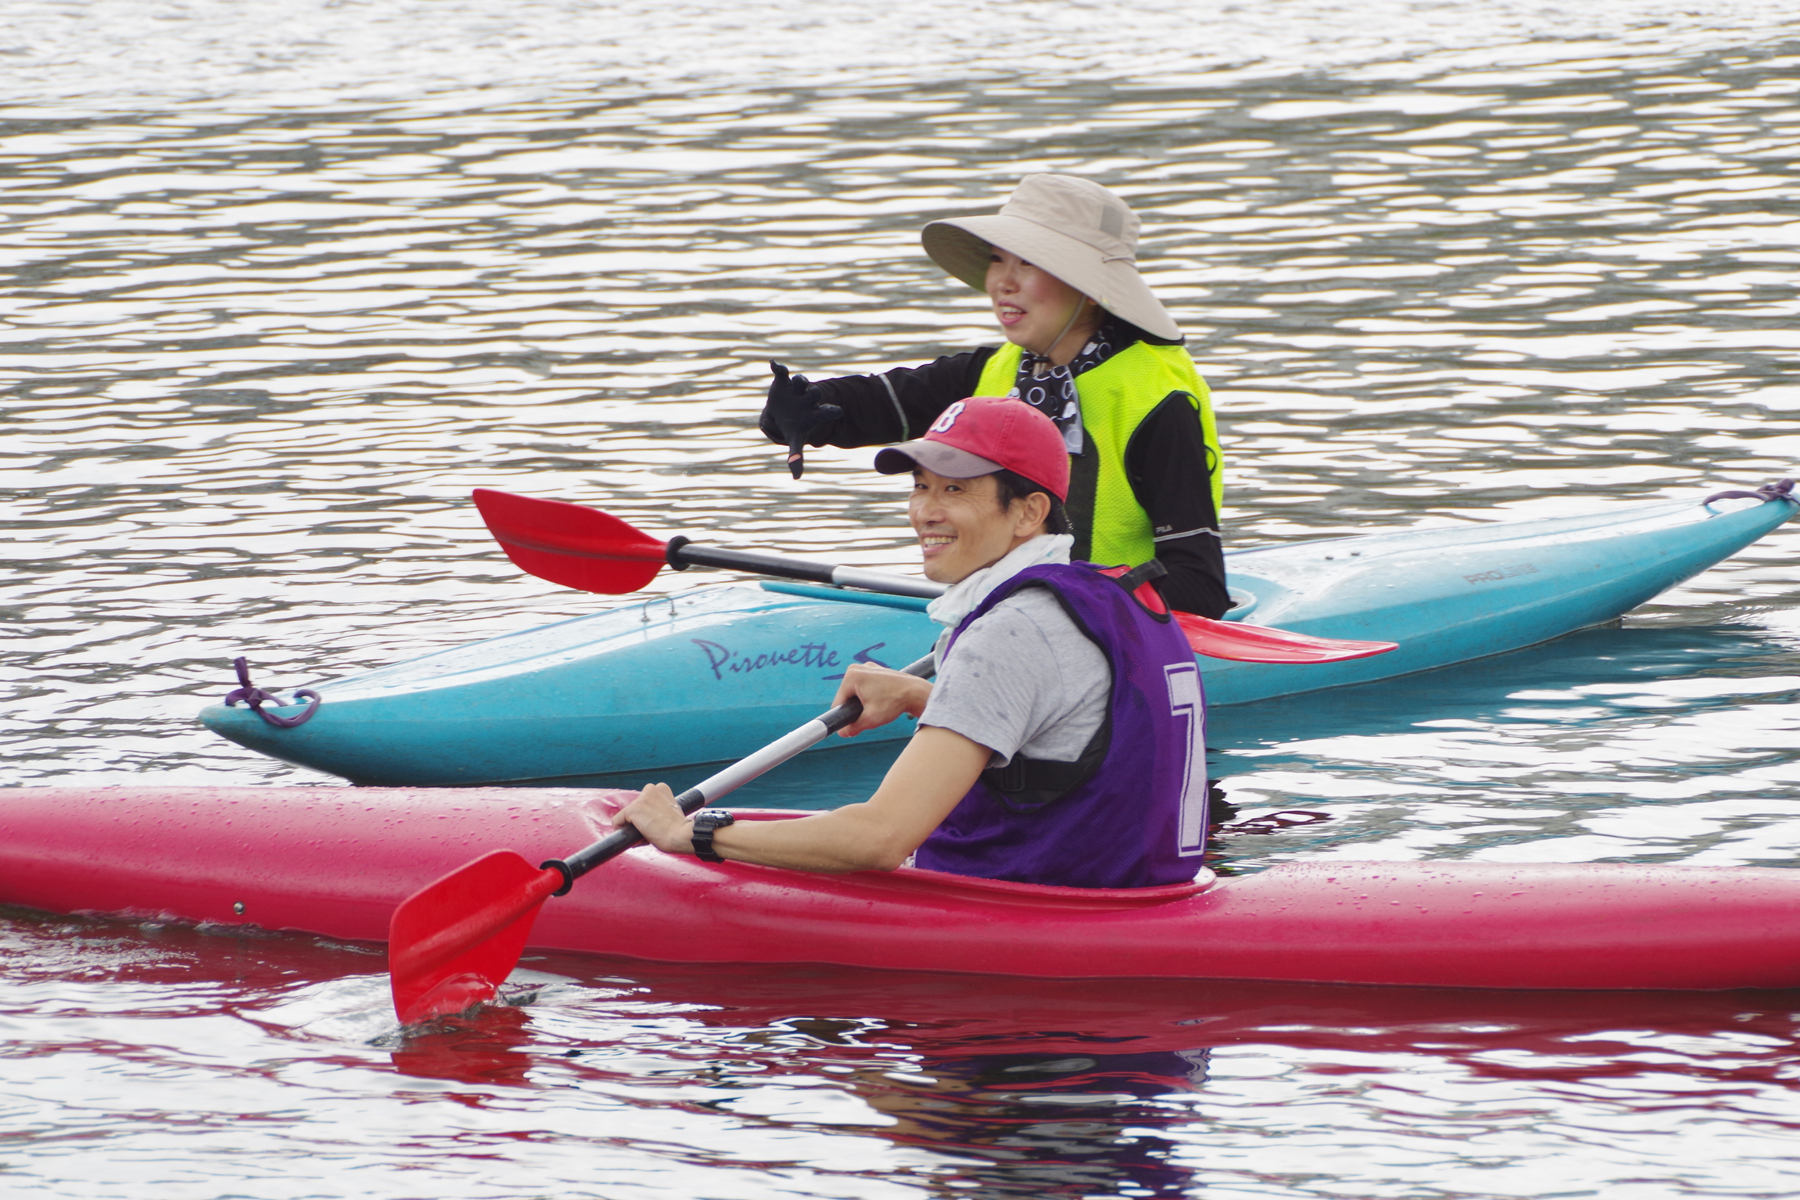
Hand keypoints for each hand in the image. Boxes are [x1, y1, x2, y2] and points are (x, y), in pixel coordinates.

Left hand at [612, 782, 693, 853]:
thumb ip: (661, 808)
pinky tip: (637, 837)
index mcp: (662, 789)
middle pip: (636, 808)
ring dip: (634, 827)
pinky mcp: (633, 809)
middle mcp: (650, 789)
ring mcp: (641, 799)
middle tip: (653, 830)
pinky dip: (622, 831)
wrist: (681, 835)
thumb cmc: (680, 829)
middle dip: (640, 820)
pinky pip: (618, 822)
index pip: (646, 801)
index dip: (649, 815)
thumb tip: (651, 818)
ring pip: (628, 816)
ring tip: (648, 834)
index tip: (658, 824)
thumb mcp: (673, 811)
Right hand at [763, 360, 841, 478]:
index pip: (827, 411)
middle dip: (813, 393)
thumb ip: (796, 456)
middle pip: (814, 393)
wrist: (785, 409)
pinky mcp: (783, 381)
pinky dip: (778, 368)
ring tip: (797, 381)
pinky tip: (773, 364)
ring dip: (800, 381)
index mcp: (815, 413)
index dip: (831, 411)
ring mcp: (796, 389)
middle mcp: (808, 398)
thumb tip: (796, 478)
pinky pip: (781, 372)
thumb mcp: (796, 440)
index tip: (837, 411)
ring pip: (801, 381)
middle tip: (813, 394)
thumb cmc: (795, 426)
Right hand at [829, 662, 932, 736]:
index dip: (845, 716)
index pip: (839, 702)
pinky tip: (881, 700)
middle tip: (870, 714)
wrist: (916, 693)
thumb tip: (843, 733)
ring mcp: (867, 667)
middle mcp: (858, 668)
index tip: (853, 724)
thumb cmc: (894, 702)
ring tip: (877, 707)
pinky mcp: (876, 670)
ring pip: (857, 692)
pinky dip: (870, 696)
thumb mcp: (870, 719)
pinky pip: (866, 687)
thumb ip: (853, 727)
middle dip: (855, 708)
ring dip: (863, 703)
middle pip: (847, 696)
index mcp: (852, 676)